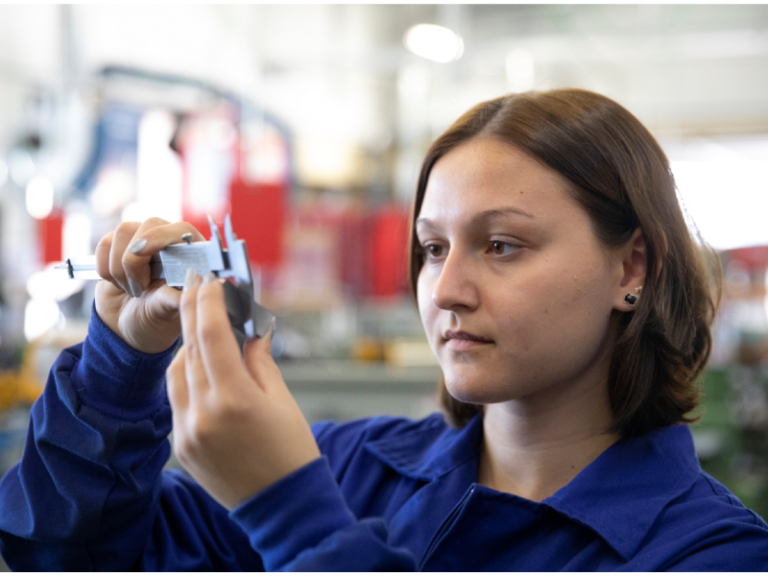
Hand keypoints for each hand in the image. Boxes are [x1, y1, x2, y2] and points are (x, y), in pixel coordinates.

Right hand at [94, 219, 204, 353]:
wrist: (127, 326)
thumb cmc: (155, 319)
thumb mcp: (166, 313)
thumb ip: (174, 298)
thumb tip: (189, 286)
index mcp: (193, 255)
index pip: (182, 230)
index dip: (161, 237)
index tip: (143, 253)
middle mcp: (171, 241)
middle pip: (149, 225)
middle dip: (135, 260)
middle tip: (140, 290)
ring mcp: (144, 239)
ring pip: (123, 231)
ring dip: (120, 268)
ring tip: (133, 290)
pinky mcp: (119, 244)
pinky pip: (104, 243)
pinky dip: (105, 268)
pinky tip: (119, 283)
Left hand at [166, 271, 320, 509]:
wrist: (281, 505)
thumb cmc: (292, 451)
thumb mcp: (282, 400)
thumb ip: (259, 360)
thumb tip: (250, 329)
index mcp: (235, 399)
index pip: (212, 335)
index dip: (209, 302)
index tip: (211, 280)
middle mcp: (203, 414)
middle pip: (190, 348)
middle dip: (194, 313)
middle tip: (199, 286)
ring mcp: (187, 432)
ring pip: (176, 371)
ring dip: (187, 344)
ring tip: (203, 327)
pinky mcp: (181, 445)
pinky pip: (175, 398)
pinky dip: (185, 375)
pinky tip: (200, 365)